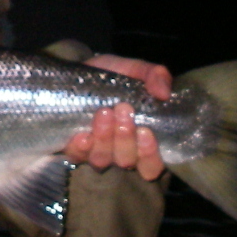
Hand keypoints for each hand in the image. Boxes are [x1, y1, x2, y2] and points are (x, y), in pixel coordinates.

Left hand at [61, 54, 171, 180]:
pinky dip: (81, 148)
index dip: (150, 155)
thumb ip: (154, 75)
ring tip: (104, 113)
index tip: (145, 131)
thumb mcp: (133, 70)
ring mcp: (95, 153)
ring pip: (102, 160)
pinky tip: (83, 135)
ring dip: (105, 138)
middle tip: (123, 110)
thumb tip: (164, 93)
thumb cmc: (110, 79)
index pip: (152, 166)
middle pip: (127, 161)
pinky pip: (77, 156)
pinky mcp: (73, 150)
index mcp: (141, 141)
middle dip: (125, 138)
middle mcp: (119, 153)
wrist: (74, 75)